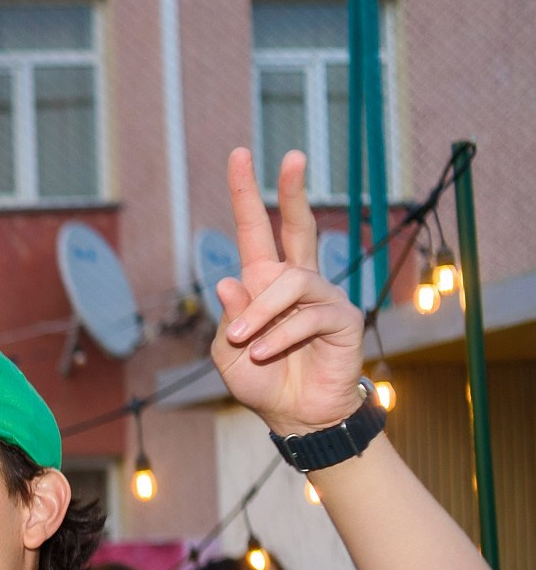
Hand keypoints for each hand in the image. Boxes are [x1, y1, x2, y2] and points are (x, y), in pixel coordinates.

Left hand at [212, 148, 366, 433]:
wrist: (294, 415)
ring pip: (291, 282)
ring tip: (245, 341)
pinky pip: (307, 316)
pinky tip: (266, 353)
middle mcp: (295, 281)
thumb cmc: (262, 380)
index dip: (247, 194)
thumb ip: (228, 319)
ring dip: (261, 312)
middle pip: (297, 225)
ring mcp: (322, 296)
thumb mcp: (228, 353)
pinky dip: (280, 336)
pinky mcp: (342, 318)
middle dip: (292, 190)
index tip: (239, 155)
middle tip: (290, 155)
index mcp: (262, 283)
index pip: (255, 230)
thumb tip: (228, 279)